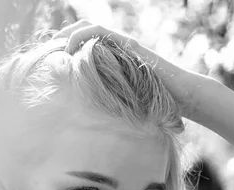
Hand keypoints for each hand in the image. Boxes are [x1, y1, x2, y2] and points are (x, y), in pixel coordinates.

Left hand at [54, 20, 211, 118]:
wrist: (183, 96)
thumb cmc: (158, 103)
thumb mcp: (125, 100)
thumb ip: (109, 98)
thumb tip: (87, 119)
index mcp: (116, 57)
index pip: (87, 41)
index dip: (68, 44)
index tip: (53, 56)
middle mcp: (119, 46)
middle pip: (85, 29)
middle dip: (64, 35)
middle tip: (50, 48)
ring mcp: (124, 44)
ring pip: (90, 27)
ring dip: (69, 33)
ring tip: (57, 46)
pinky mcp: (128, 45)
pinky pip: (100, 33)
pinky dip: (82, 37)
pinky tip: (71, 50)